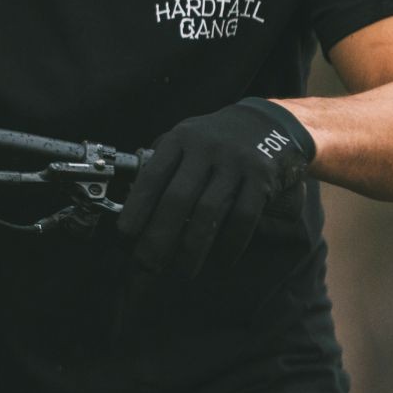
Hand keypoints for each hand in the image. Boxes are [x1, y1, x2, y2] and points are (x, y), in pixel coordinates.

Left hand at [116, 97, 313, 277]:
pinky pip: (244, 216)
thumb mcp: (185, 139)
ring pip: (209, 211)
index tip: (125, 236)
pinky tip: (221, 261)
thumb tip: (132, 203)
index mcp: (180, 139)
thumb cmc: (215, 138)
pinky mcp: (262, 176)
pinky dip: (231, 243)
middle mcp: (205, 147)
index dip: (136, 208)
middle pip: (177, 199)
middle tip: (148, 265)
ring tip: (183, 271)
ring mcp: (235, 160)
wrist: (268, 122)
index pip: (152, 177)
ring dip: (193, 247)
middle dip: (159, 237)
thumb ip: (162, 163)